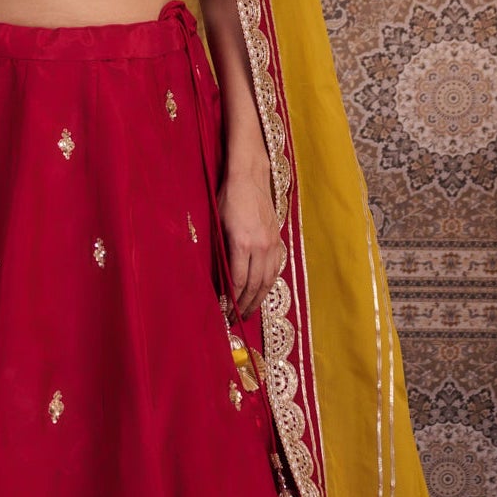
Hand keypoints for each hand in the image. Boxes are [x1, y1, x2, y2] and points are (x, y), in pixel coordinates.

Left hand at [219, 161, 284, 319]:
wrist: (250, 177)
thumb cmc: (229, 198)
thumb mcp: (219, 224)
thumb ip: (222, 251)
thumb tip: (220, 277)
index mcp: (243, 243)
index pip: (238, 281)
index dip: (232, 299)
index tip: (224, 311)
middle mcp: (261, 246)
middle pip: (254, 285)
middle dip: (245, 305)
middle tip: (235, 319)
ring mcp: (272, 244)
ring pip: (268, 280)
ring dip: (258, 299)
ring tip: (248, 312)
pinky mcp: (278, 240)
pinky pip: (276, 268)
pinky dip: (269, 283)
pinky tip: (262, 292)